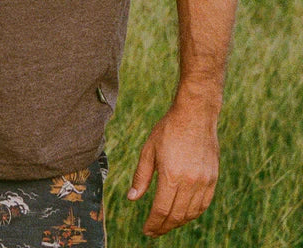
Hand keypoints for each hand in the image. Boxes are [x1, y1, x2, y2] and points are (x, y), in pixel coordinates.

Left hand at [127, 105, 219, 237]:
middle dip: (164, 227)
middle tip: (154, 231)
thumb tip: (132, 198)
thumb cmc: (168, 130)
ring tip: (166, 224)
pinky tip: (183, 214)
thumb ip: (141, 176)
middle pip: (177, 215)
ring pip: (191, 213)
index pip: (162, 210)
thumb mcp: (148, 150)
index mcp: (171, 175)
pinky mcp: (213, 178)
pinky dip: (193, 213)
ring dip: (178, 222)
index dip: (153, 224)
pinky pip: (203, 204)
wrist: (195, 115)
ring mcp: (204, 181)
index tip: (146, 231)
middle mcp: (190, 182)